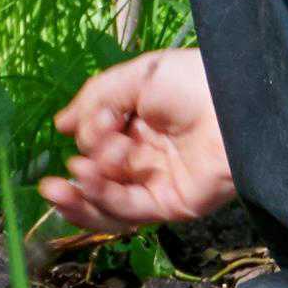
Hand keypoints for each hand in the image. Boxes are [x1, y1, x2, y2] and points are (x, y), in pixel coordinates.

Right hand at [39, 48, 235, 232]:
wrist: (233, 103)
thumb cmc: (191, 82)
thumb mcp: (136, 77)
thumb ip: (95, 100)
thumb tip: (61, 125)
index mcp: (141, 123)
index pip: (100, 140)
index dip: (88, 136)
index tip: (84, 124)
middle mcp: (147, 155)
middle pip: (100, 176)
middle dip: (78, 175)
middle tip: (55, 179)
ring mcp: (158, 182)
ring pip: (108, 201)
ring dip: (82, 195)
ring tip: (64, 183)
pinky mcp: (170, 204)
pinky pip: (128, 209)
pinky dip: (102, 199)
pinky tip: (86, 182)